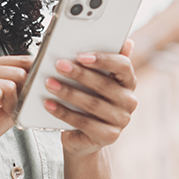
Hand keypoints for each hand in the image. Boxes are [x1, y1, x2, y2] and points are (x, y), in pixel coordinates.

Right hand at [0, 54, 31, 164]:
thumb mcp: (14, 102)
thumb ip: (25, 87)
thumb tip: (41, 76)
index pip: (23, 60)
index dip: (33, 78)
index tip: (32, 92)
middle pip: (18, 71)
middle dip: (21, 95)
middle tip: (11, 108)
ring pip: (9, 82)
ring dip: (11, 103)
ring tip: (1, 112)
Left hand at [43, 40, 137, 156]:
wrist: (83, 137)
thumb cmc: (88, 103)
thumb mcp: (96, 81)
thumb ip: (105, 62)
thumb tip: (127, 42)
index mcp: (129, 82)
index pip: (123, 66)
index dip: (103, 59)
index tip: (81, 55)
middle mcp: (129, 101)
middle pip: (105, 85)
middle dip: (79, 74)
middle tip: (58, 65)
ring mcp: (121, 120)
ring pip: (93, 104)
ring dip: (68, 92)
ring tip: (49, 83)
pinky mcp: (108, 136)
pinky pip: (84, 122)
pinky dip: (64, 112)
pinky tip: (49, 104)